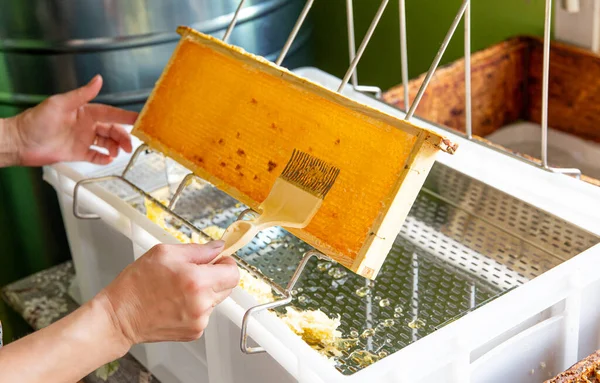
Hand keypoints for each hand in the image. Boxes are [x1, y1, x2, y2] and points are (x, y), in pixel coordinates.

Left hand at [10, 75, 137, 165]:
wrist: (21, 142)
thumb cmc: (36, 120)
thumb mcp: (60, 103)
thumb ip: (82, 94)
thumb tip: (98, 80)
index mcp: (85, 112)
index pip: (110, 113)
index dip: (125, 116)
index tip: (138, 118)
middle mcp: (86, 125)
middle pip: (112, 130)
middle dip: (123, 137)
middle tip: (129, 144)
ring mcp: (83, 140)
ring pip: (107, 143)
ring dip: (115, 148)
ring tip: (117, 153)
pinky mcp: (78, 153)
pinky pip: (96, 156)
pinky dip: (104, 158)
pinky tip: (108, 160)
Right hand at [96, 241, 238, 344]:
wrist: (120, 317)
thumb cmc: (137, 284)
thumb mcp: (164, 253)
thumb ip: (198, 250)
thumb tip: (218, 247)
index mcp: (197, 281)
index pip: (233, 273)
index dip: (226, 264)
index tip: (216, 261)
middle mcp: (202, 303)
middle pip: (228, 287)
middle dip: (215, 277)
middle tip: (193, 273)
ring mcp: (199, 320)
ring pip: (216, 300)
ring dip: (205, 292)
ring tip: (179, 290)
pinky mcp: (194, 332)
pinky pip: (205, 314)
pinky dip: (196, 306)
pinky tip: (176, 303)